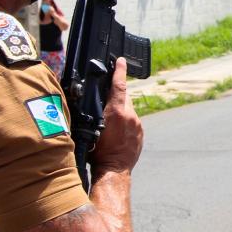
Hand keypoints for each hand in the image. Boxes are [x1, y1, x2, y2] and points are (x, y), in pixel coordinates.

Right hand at [91, 58, 142, 176]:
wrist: (114, 170)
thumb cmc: (97, 152)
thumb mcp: (91, 128)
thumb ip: (95, 111)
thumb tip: (94, 101)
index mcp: (116, 112)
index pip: (119, 85)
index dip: (119, 71)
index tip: (120, 61)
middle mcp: (130, 116)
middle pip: (124, 97)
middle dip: (116, 95)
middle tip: (106, 97)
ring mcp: (137, 125)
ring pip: (128, 109)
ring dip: (120, 110)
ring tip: (109, 121)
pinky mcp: (141, 133)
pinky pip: (133, 121)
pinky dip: (125, 122)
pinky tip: (117, 131)